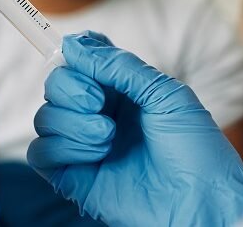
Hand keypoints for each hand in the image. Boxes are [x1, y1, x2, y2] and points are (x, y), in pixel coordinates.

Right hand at [28, 32, 242, 226]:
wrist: (201, 199)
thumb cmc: (195, 147)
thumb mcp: (164, 93)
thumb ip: (118, 66)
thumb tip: (73, 44)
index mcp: (124, 90)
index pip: (82, 59)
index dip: (75, 53)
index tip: (77, 53)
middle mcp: (100, 114)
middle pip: (56, 84)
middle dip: (70, 88)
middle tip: (98, 103)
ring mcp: (85, 145)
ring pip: (45, 117)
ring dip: (73, 123)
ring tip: (108, 136)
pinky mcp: (74, 177)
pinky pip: (41, 153)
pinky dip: (64, 148)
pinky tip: (97, 155)